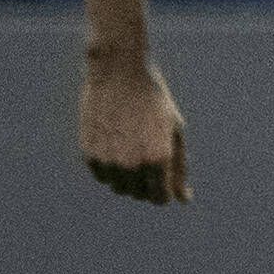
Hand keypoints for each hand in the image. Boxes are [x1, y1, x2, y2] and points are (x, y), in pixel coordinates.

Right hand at [79, 51, 188, 204]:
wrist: (118, 72)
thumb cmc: (153, 100)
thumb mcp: (174, 130)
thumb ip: (179, 168)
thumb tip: (184, 200)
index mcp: (158, 159)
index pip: (160, 198)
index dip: (164, 193)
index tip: (164, 181)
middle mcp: (132, 164)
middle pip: (139, 194)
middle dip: (147, 185)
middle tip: (149, 159)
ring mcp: (108, 160)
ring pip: (118, 187)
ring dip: (128, 179)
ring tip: (134, 150)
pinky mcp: (89, 154)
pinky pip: (101, 176)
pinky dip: (110, 169)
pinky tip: (117, 147)